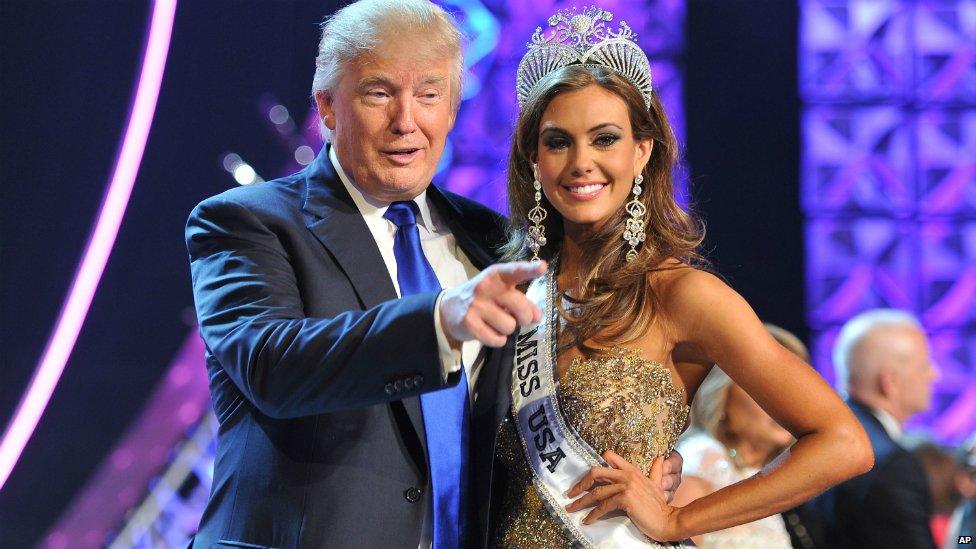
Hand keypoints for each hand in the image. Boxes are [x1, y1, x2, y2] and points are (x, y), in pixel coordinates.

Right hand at [439, 261, 545, 346]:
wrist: (448, 309)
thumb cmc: (483, 298)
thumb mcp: (501, 293)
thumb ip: (522, 301)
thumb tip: (537, 317)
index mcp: (496, 275)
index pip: (515, 270)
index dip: (530, 269)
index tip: (543, 267)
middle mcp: (485, 287)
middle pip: (520, 307)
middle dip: (525, 318)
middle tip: (517, 318)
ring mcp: (476, 305)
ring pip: (510, 327)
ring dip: (507, 329)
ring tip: (496, 323)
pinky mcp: (469, 323)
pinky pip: (498, 339)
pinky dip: (497, 340)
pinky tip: (488, 332)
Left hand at [565, 450, 679, 541]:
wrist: (668, 520)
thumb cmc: (660, 505)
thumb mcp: (657, 484)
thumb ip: (656, 471)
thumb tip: (660, 457)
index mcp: (632, 469)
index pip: (608, 457)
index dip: (594, 467)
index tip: (583, 479)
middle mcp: (627, 475)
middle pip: (595, 473)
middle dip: (580, 484)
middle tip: (570, 494)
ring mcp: (626, 486)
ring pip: (596, 492)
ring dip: (581, 502)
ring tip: (571, 509)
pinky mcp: (625, 500)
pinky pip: (603, 506)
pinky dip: (593, 515)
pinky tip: (587, 521)